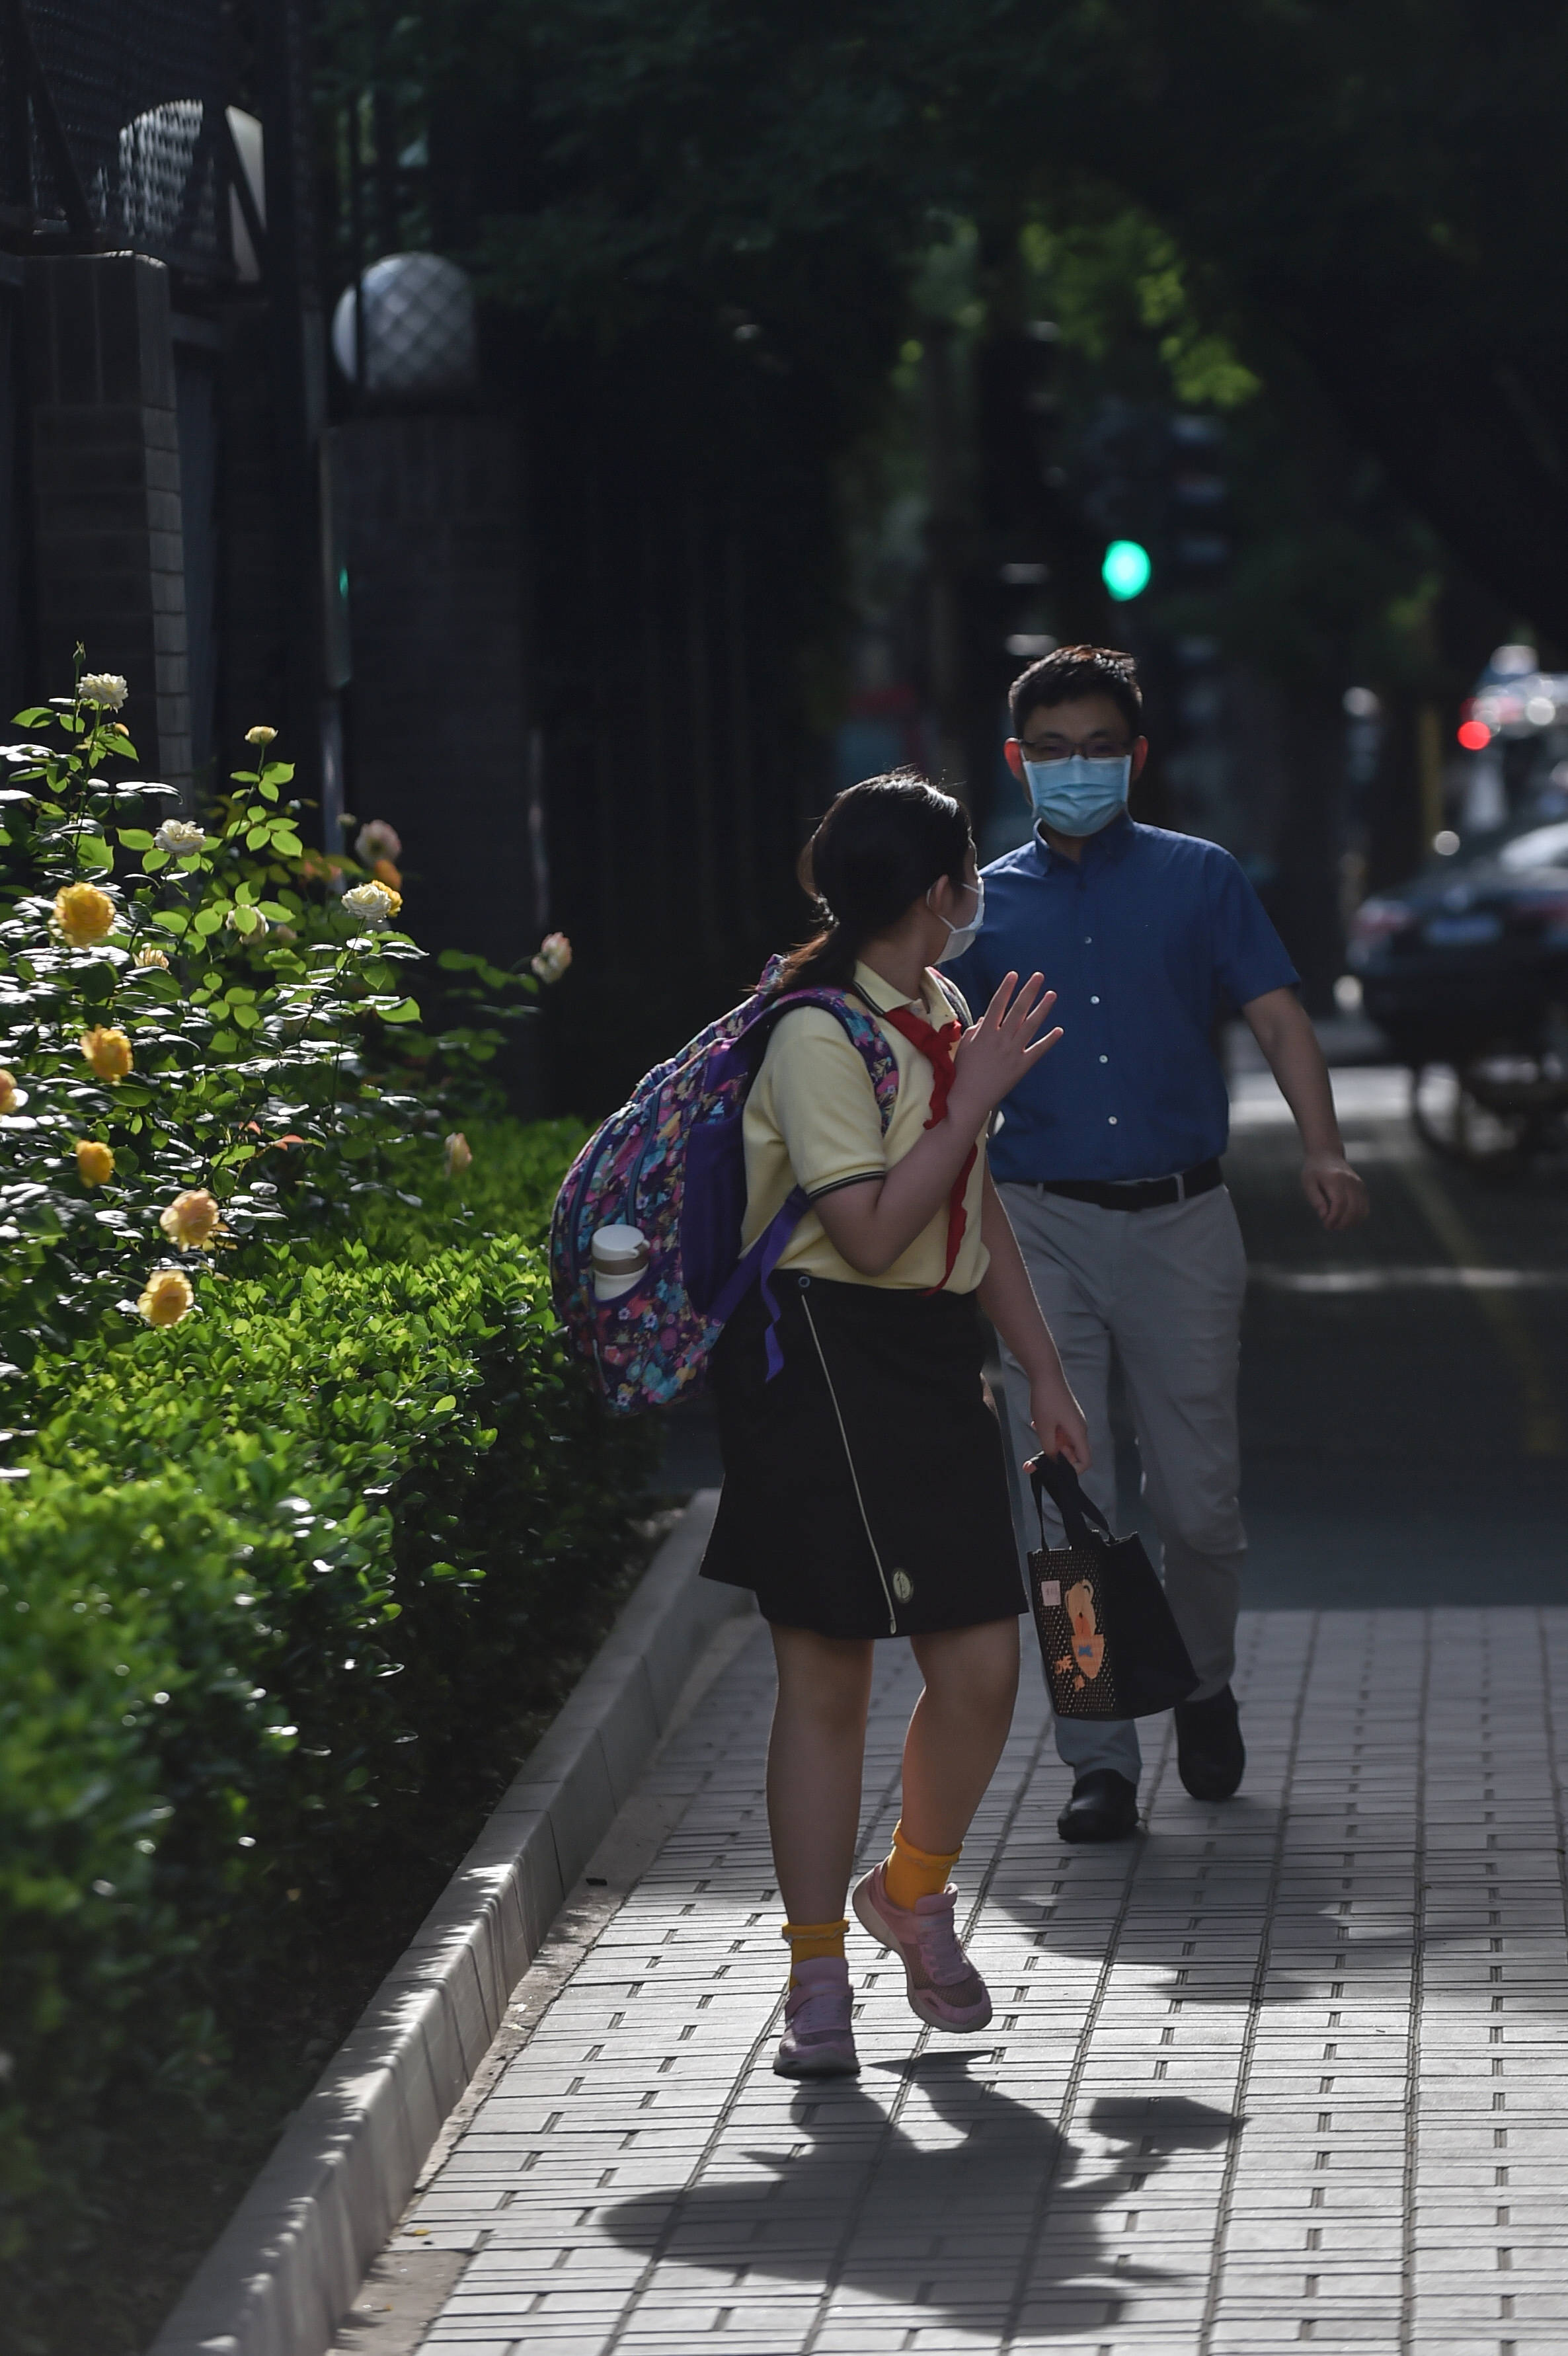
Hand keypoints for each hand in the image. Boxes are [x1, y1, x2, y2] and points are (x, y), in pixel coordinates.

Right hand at [950, 972, 1061, 1121]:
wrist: (970, 1098)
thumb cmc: (963, 1071)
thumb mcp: (965, 1047)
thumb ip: (975, 1030)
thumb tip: (986, 1017)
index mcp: (985, 1033)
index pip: (997, 1005)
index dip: (1006, 989)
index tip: (1013, 974)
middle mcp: (1001, 1040)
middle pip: (1017, 1010)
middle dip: (1028, 991)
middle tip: (1039, 976)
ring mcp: (1013, 1052)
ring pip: (1030, 1026)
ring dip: (1042, 1009)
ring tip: (1052, 994)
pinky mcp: (1022, 1066)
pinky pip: (1038, 1050)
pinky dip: (1049, 1040)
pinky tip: (1059, 1030)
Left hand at [1030, 1374, 1089, 1472]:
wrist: (1046, 1374)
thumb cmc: (1046, 1401)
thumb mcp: (1044, 1429)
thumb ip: (1049, 1449)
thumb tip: (1053, 1462)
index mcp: (1079, 1433)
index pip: (1085, 1461)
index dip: (1072, 1469)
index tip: (1055, 1465)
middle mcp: (1079, 1429)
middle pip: (1073, 1453)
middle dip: (1056, 1458)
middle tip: (1037, 1457)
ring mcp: (1073, 1421)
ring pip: (1064, 1442)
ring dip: (1050, 1444)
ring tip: (1036, 1435)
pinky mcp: (1066, 1415)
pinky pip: (1060, 1431)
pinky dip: (1049, 1433)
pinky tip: (1036, 1425)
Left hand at [1302, 1151, 1368, 1231]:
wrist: (1327, 1154)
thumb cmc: (1314, 1170)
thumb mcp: (1308, 1183)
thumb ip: (1315, 1199)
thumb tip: (1324, 1216)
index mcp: (1335, 1179)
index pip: (1340, 1203)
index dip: (1334, 1218)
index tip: (1325, 1224)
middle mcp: (1350, 1181)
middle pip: (1353, 1209)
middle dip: (1342, 1223)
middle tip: (1330, 1227)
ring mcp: (1359, 1185)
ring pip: (1362, 1211)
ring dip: (1350, 1223)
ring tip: (1337, 1225)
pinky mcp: (1362, 1188)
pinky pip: (1365, 1209)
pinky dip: (1358, 1219)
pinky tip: (1346, 1221)